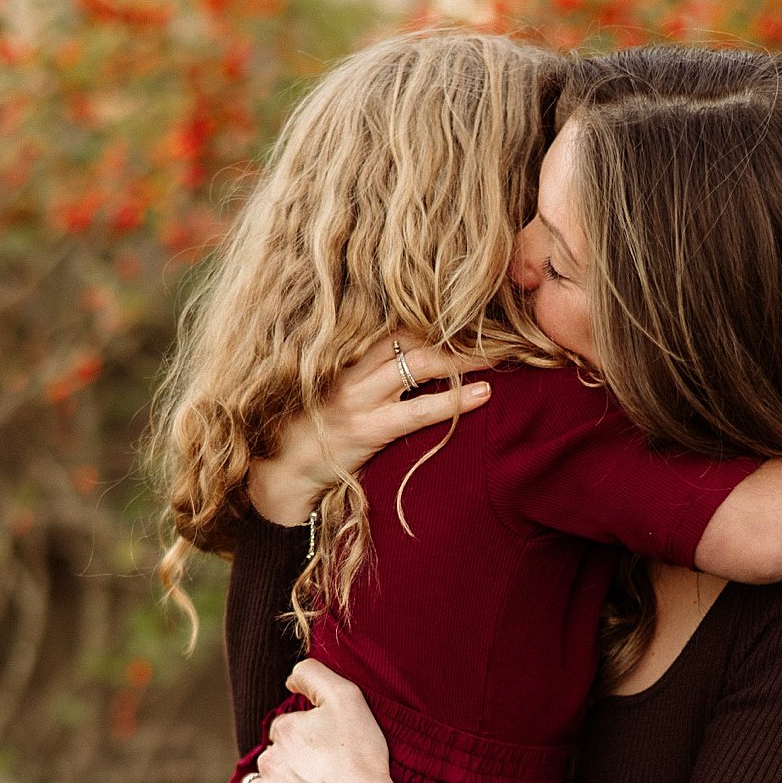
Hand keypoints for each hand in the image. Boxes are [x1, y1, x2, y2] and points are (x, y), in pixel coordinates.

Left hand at [222, 660, 401, 782]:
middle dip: (293, 765)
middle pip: (275, 759)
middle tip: (326, 777)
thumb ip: (314, 675)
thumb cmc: (361, 757)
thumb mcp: (347, 698)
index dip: (311, 737)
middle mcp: (267, 763)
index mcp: (283, 731)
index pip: (289, 729)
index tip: (332, 749)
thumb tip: (290, 678)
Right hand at [248, 332, 492, 524]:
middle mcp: (352, 369)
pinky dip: (455, 400)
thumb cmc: (309, 432)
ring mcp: (358, 399)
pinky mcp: (366, 430)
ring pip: (421, 363)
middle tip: (499, 327)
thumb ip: (364, 371)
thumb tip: (410, 355)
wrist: (278, 472)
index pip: (398, 323)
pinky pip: (418, 411)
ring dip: (466, 357)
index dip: (437, 315)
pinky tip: (483, 393)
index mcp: (345, 355)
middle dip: (458, 330)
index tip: (472, 310)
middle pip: (414, 334)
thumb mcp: (332, 390)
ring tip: (503, 354)